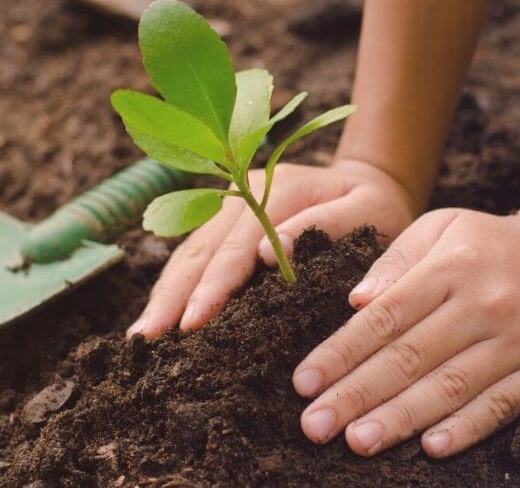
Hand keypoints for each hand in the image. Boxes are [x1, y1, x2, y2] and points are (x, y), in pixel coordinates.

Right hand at [126, 159, 418, 338]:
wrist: (371, 180)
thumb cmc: (377, 206)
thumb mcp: (368, 211)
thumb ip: (325, 225)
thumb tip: (268, 254)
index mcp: (278, 188)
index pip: (237, 245)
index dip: (213, 285)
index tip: (194, 322)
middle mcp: (243, 191)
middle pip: (200, 248)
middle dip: (173, 296)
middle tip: (149, 338)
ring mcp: (229, 203)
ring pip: (188, 250)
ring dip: (164, 293)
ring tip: (142, 335)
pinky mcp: (224, 220)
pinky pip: (192, 253)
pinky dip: (174, 285)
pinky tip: (158, 314)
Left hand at [292, 208, 519, 457]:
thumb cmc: (488, 244)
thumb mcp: (440, 227)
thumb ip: (395, 260)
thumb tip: (355, 301)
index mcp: (449, 268)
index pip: (385, 317)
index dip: (341, 352)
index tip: (303, 382)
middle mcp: (482, 304)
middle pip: (410, 357)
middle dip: (357, 394)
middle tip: (315, 426)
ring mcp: (518, 339)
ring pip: (451, 386)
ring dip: (401, 418)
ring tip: (358, 441)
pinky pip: (504, 404)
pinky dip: (469, 428)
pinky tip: (433, 447)